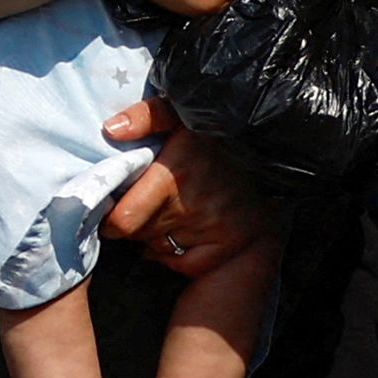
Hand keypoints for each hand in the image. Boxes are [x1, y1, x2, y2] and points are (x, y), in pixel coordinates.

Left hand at [101, 100, 274, 277]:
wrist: (265, 170)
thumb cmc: (210, 144)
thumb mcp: (179, 117)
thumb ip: (145, 116)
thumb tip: (112, 129)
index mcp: (178, 170)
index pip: (126, 218)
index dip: (112, 218)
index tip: (112, 210)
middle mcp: (195, 202)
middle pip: (137, 233)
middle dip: (132, 222)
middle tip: (145, 204)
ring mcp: (211, 228)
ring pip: (156, 246)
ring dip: (153, 234)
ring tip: (169, 211)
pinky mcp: (223, 248)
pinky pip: (177, 261)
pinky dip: (172, 251)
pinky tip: (183, 229)